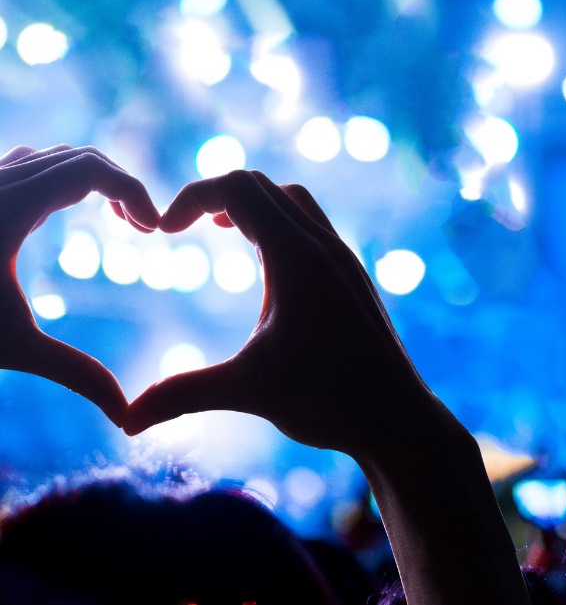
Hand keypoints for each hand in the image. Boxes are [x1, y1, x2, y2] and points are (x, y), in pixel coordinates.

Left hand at [0, 145, 160, 425]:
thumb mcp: (13, 348)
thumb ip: (77, 374)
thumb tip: (128, 415)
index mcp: (9, 205)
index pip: (92, 169)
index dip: (134, 191)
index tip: (155, 230)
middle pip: (79, 157)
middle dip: (121, 186)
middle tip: (143, 229)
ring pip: (51, 157)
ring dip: (91, 181)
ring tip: (116, 220)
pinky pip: (27, 167)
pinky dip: (60, 181)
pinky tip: (61, 219)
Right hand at [123, 171, 438, 456]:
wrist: (397, 418)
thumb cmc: (329, 401)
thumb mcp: (248, 390)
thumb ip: (182, 395)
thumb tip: (123, 422)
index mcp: (297, 257)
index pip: (237, 187)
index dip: (191, 197)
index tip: (164, 232)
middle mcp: (324, 246)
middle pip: (264, 186)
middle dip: (217, 195)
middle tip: (184, 226)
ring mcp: (344, 260)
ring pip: (295, 202)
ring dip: (255, 205)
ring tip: (225, 230)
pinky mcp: (354, 278)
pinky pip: (314, 227)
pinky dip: (282, 225)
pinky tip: (268, 266)